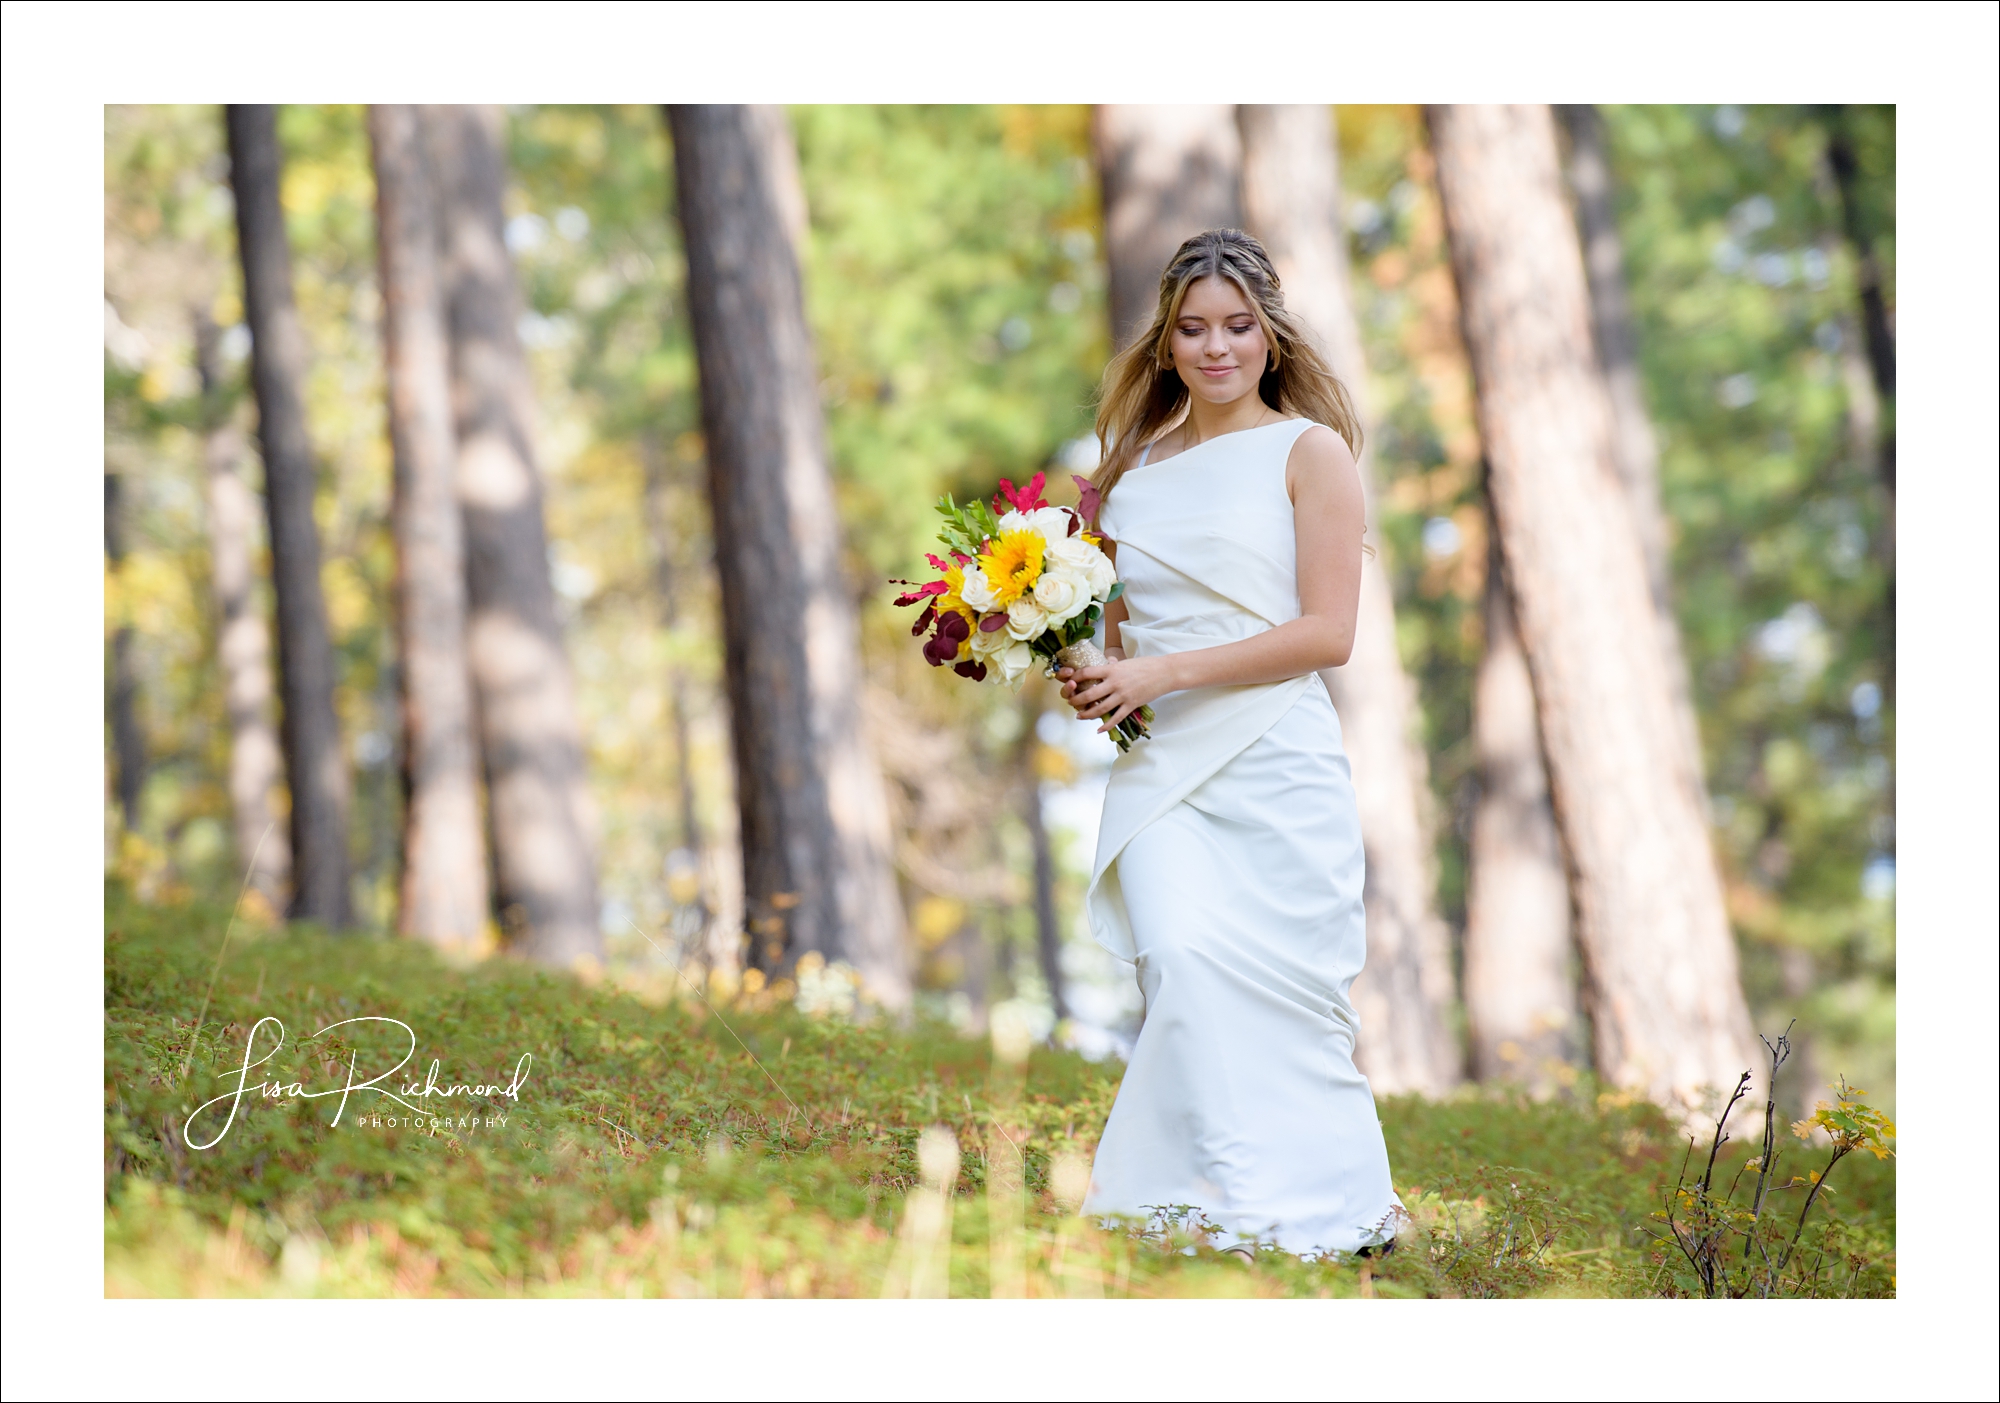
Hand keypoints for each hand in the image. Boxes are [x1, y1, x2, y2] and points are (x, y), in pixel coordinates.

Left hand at [1056, 654, 1174, 731]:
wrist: (1165, 672)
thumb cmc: (1146, 665)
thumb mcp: (1126, 662)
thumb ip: (1114, 666)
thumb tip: (1107, 664)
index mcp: (1112, 669)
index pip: (1087, 673)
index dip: (1075, 678)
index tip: (1070, 682)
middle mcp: (1115, 682)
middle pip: (1089, 694)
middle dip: (1076, 700)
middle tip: (1070, 703)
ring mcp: (1123, 695)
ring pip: (1100, 708)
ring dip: (1087, 714)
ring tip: (1080, 716)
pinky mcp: (1132, 705)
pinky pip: (1116, 718)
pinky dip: (1106, 725)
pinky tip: (1099, 729)